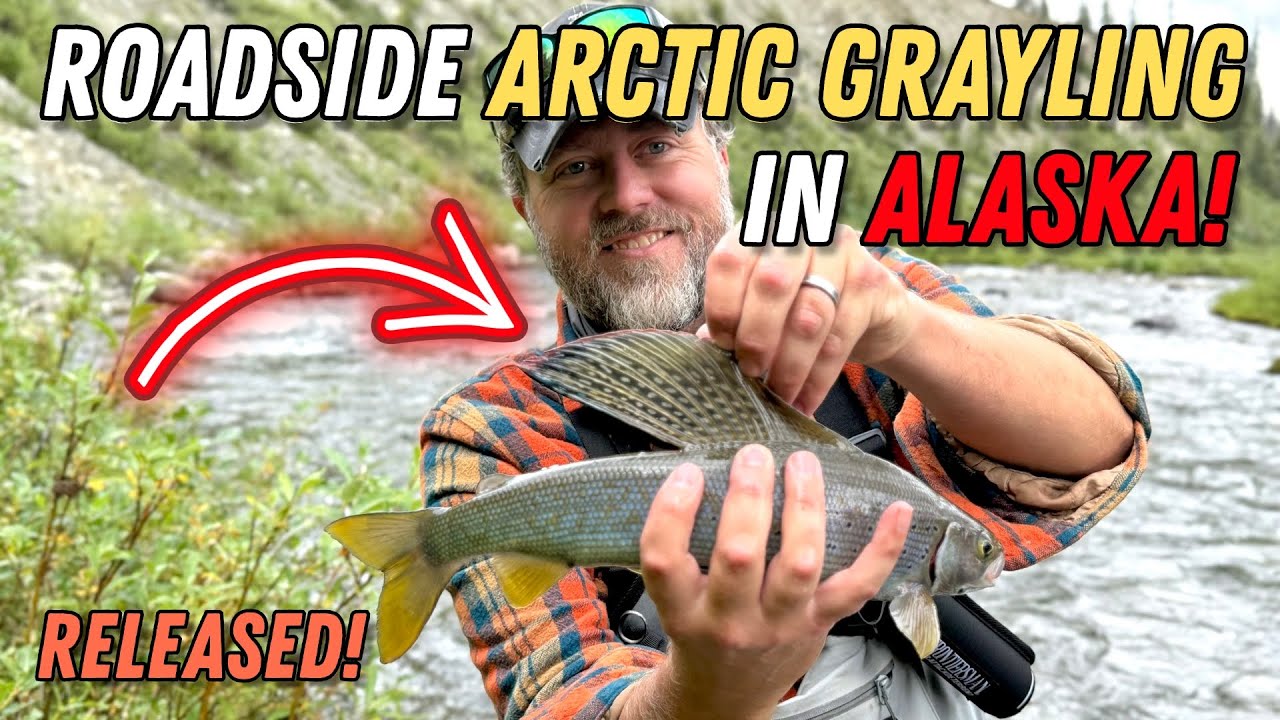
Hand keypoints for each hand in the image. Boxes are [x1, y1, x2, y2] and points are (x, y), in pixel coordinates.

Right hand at [613, 445, 911, 719]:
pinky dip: (882, 548)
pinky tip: (895, 511)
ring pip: (799, 563)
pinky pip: (857, 586)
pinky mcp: (819, 622)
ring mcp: (781, 622)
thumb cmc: (701, 634)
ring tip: (802, 464)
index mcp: (683, 609)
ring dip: (804, 506)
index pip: (664, 559)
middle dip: (748, 497)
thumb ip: (682, 547)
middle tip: (753, 455)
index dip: (672, 511)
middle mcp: (730, 619)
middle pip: (739, 555)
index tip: (688, 473)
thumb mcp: (673, 600)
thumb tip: (698, 468)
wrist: (727, 696)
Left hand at [701, 223, 923, 414]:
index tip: (723, 345)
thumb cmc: (801, 306)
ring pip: (808, 317)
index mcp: (761, 232)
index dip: (723, 307)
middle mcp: (800, 232)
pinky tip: (805, 400)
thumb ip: (735, 318)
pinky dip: (818, 378)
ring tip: (778, 395)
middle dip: (757, 338)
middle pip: (771, 285)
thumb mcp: (764, 305)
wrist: (872, 311)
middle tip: (751, 372)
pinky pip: (840, 338)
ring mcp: (841, 252)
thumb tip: (703, 347)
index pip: (730, 260)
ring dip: (789, 365)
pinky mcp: (871, 281)